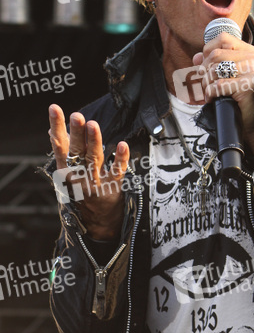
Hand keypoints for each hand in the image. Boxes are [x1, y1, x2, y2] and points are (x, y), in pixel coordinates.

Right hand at [48, 104, 129, 239]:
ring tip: (93, 124)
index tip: (55, 109)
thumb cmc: (82, 191)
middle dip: (76, 133)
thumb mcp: (68, 173)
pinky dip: (121, 158)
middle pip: (77, 151)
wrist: (97, 223)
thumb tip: (52, 131)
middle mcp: (79, 176)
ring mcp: (96, 182)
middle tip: (76, 115)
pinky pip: (117, 171)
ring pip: (94, 159)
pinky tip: (123, 144)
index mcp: (66, 170)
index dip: (57, 126)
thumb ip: (64, 152)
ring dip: (94, 141)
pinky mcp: (113, 187)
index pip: (60, 145)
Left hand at [192, 32, 253, 155]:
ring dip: (205, 83)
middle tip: (204, 84)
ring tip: (208, 92)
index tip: (206, 65)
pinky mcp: (247, 87)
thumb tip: (196, 58)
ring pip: (215, 70)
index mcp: (249, 51)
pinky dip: (210, 93)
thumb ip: (213, 63)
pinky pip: (218, 86)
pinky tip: (212, 98)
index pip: (223, 39)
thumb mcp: (228, 75)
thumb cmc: (241, 96)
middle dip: (203, 71)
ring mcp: (251, 72)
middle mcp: (252, 59)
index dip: (208, 50)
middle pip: (215, 55)